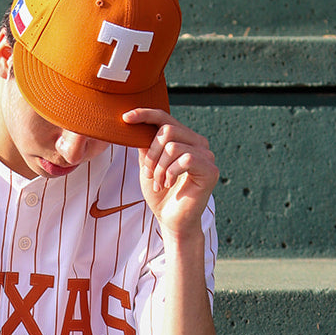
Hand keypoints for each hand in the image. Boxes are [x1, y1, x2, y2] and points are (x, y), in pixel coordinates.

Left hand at [123, 109, 218, 236]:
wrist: (171, 220)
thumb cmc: (160, 194)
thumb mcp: (147, 166)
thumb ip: (145, 145)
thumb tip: (137, 125)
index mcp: (184, 139)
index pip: (165, 118)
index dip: (144, 114)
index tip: (125, 118)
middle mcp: (198, 143)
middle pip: (167, 131)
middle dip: (151, 154)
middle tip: (148, 174)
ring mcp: (207, 155)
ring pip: (173, 147)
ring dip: (159, 168)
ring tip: (158, 184)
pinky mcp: (210, 170)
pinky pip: (185, 160)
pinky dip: (170, 173)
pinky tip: (168, 184)